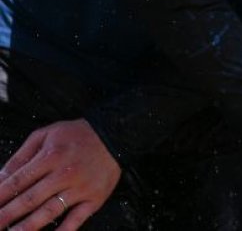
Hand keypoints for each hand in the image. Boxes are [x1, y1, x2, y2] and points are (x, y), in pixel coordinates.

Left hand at [0, 119, 120, 230]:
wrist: (115, 134)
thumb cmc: (76, 134)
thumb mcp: (45, 135)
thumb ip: (21, 156)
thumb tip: (0, 177)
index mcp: (50, 156)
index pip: (17, 181)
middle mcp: (64, 174)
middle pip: (29, 199)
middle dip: (6, 215)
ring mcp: (80, 188)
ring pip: (49, 212)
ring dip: (28, 227)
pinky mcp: (94, 198)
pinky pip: (77, 219)